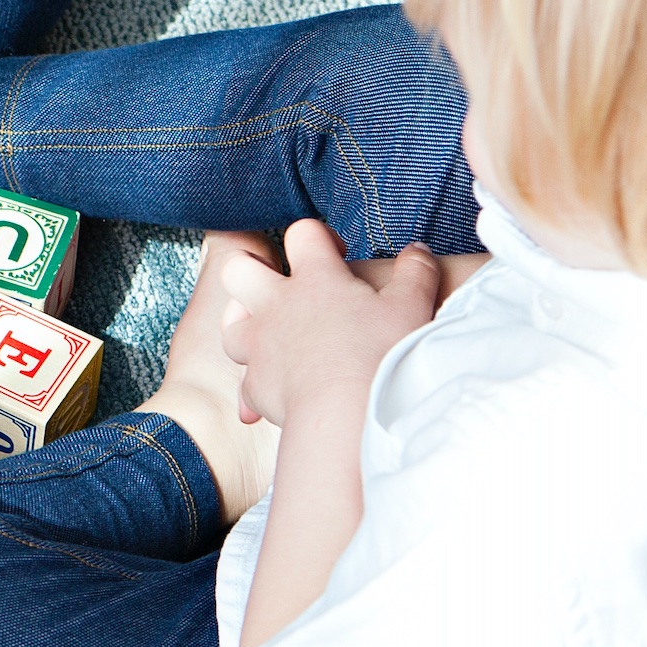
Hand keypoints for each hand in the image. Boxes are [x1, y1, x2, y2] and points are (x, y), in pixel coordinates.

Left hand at [220, 220, 438, 427]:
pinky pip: (243, 381)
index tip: (336, 255)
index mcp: (315, 278)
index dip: (317, 236)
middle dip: (251, 268)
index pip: (301, 234)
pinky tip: (268, 394)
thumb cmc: (381, 355)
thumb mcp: (411, 306)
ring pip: (230, 322)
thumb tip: (417, 251)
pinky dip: (254, 386)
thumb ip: (415, 272)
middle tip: (277, 282)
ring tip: (268, 331)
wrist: (347, 413)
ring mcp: (259, 345)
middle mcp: (277, 306)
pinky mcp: (254, 385)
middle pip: (238, 269)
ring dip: (243, 324)